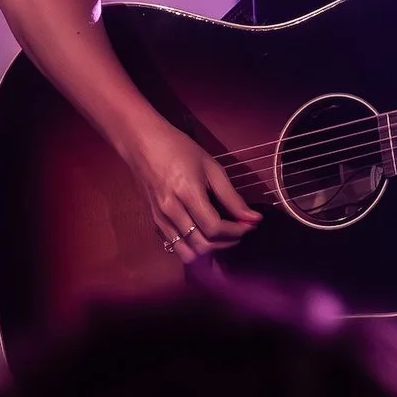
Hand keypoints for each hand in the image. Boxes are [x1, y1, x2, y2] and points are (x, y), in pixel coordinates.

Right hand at [124, 119, 261, 264]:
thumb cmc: (179, 149)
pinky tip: (204, 235)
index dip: (236, 231)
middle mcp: (171, 210)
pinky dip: (193, 247)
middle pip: (202, 244)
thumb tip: (253, 218)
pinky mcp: (154, 222)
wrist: (142, 144)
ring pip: (187, 252)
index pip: (214, 227)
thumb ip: (231, 196)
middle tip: (239, 231)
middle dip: (226, 243)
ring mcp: (160, 219)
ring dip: (209, 250)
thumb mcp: (211, 167)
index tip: (250, 225)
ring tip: (222, 237)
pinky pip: (175, 246)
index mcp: (187, 192)